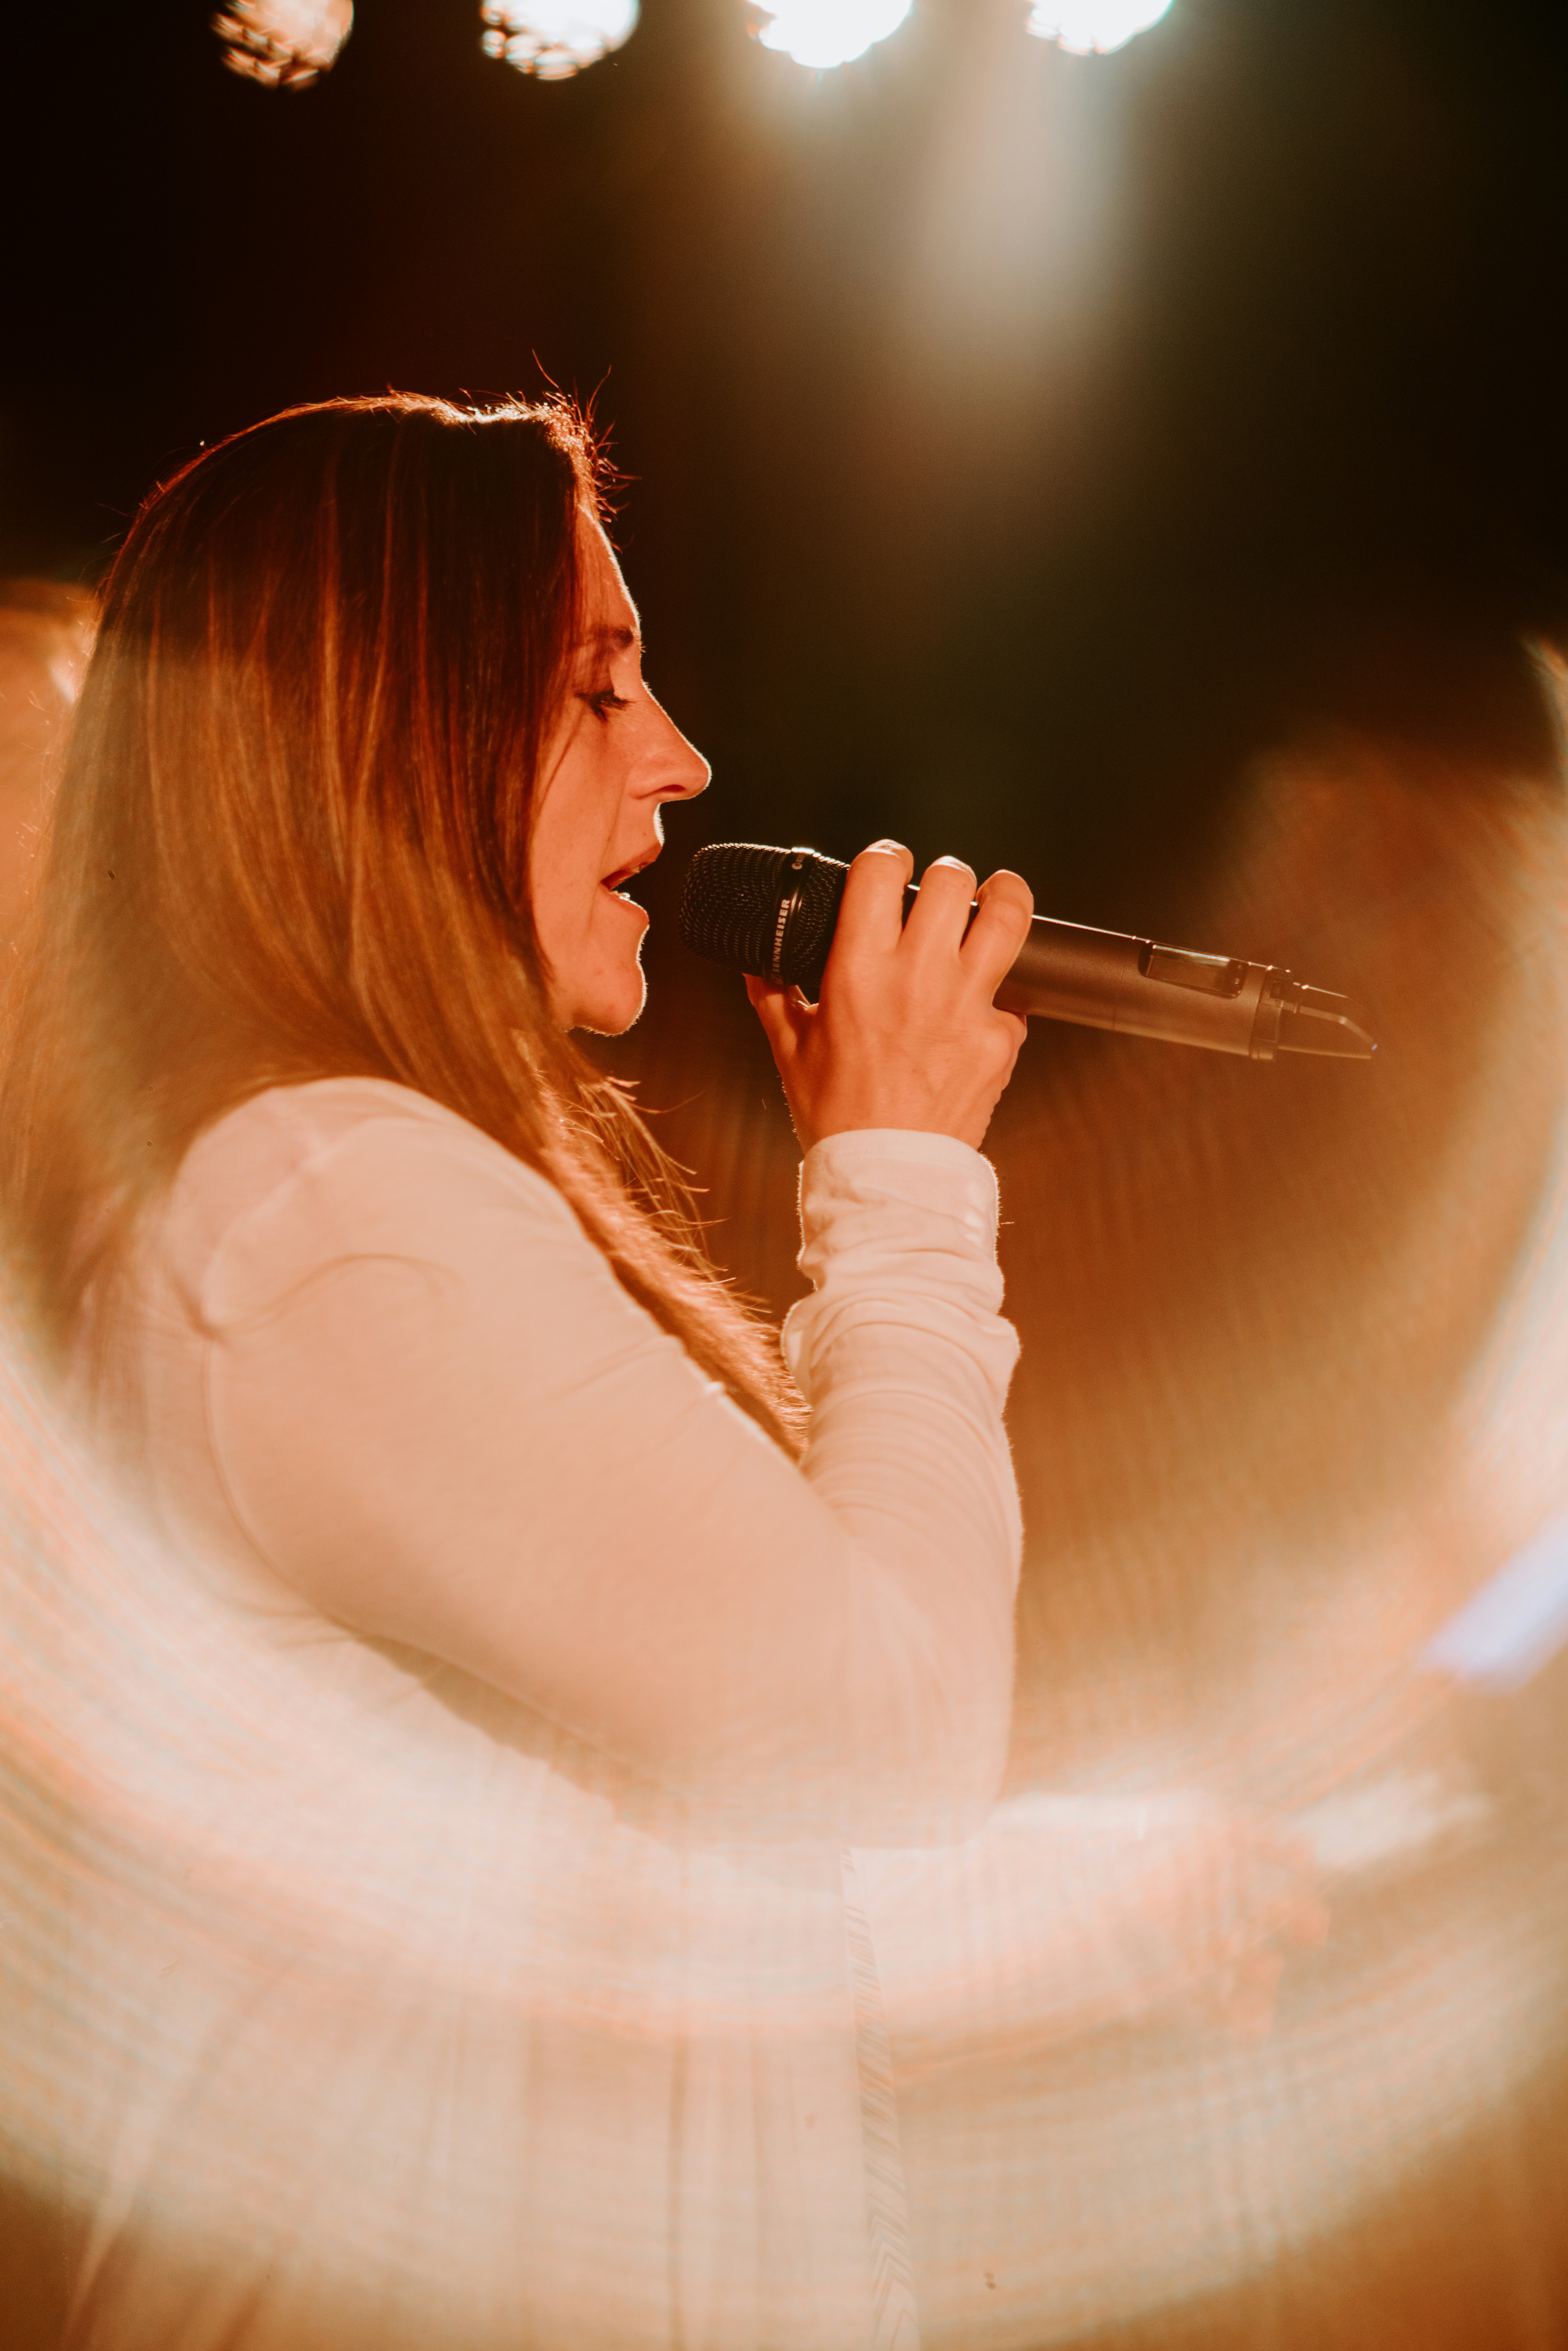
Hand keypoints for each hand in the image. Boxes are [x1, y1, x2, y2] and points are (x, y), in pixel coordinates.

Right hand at [745, 841, 1034, 1151]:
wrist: (885, 1175)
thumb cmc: (838, 1116)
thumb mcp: (790, 1051)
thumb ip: (773, 996)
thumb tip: (756, 963)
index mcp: (859, 971)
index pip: (881, 872)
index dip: (887, 856)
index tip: (889, 865)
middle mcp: (917, 977)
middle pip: (952, 879)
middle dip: (947, 876)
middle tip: (942, 891)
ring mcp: (967, 1006)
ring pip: (1007, 914)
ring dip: (1003, 898)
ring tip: (996, 900)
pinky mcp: (1001, 1039)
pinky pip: (1016, 994)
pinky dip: (1003, 995)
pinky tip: (985, 1006)